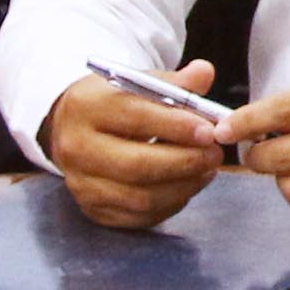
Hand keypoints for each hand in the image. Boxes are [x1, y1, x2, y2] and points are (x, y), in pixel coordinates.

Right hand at [41, 61, 228, 229]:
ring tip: (207, 169)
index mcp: (85, 107)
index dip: (175, 126)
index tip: (209, 131)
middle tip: (215, 154)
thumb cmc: (114, 103)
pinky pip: (138, 216)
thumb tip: (205, 73)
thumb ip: (173, 82)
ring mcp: (81, 184)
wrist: (75, 128)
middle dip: (184, 161)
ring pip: (140, 196)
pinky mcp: (92, 210)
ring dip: (182, 186)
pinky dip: (169, 204)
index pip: (134, 117)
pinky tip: (186, 186)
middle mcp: (75, 148)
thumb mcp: (138, 83)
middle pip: (136, 164)